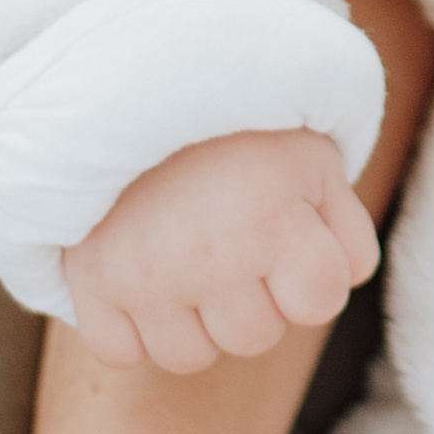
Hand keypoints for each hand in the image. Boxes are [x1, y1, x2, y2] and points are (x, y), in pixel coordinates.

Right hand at [63, 129, 379, 374]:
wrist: (140, 77)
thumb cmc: (240, 123)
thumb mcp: (313, 156)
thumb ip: (345, 226)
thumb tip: (345, 283)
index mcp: (271, 219)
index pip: (320, 303)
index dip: (315, 275)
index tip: (294, 238)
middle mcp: (207, 257)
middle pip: (255, 336)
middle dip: (257, 297)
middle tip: (236, 239)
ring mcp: (142, 275)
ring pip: (190, 356)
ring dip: (198, 320)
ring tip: (191, 260)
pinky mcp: (89, 280)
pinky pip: (120, 352)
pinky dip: (134, 329)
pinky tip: (146, 282)